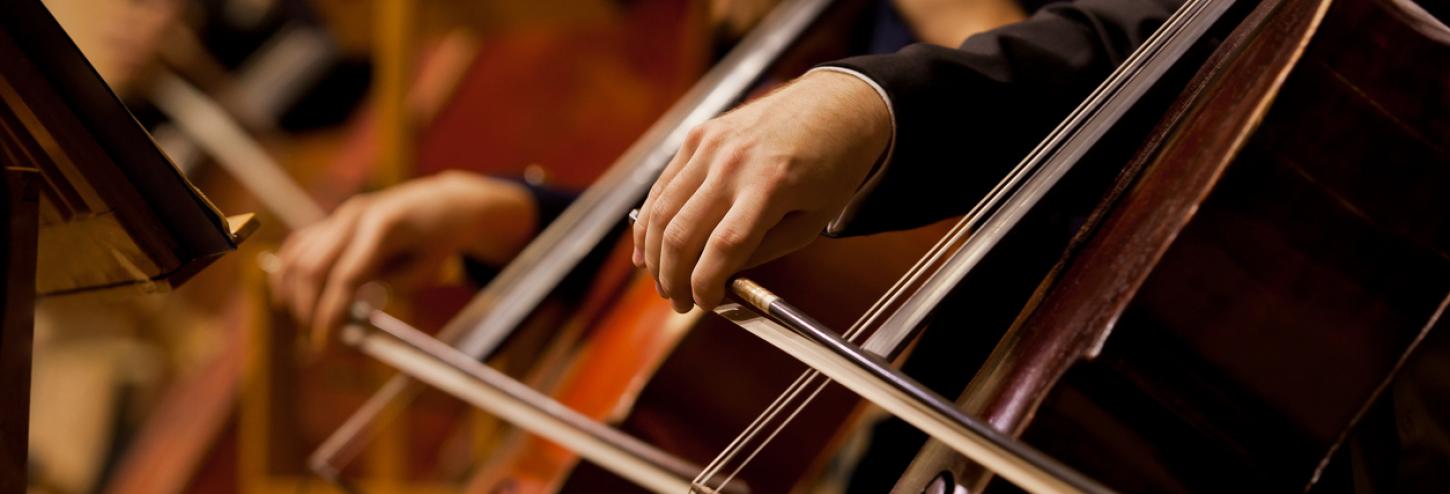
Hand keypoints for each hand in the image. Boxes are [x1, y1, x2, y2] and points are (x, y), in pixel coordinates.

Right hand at [269, 171, 536, 343]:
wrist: (442, 203)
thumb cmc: (438, 240)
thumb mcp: (426, 268)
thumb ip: (389, 285)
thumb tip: (347, 313)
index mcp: (383, 225)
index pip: (345, 277)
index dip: (331, 314)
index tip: (327, 346)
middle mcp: (353, 216)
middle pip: (313, 268)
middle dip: (308, 310)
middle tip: (317, 342)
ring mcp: (339, 216)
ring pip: (297, 257)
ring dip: (294, 296)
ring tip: (306, 325)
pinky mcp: (332, 221)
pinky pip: (297, 247)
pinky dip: (286, 274)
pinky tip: (287, 300)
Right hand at [632, 71, 890, 312]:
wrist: (837, 104)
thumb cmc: (833, 166)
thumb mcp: (812, 221)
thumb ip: (763, 250)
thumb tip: (719, 277)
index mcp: (770, 186)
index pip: (722, 248)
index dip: (705, 284)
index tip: (703, 304)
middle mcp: (733, 162)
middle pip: (681, 233)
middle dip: (673, 278)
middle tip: (677, 302)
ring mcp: (711, 144)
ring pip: (662, 210)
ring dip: (654, 254)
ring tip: (661, 282)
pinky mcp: (699, 135)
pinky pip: (664, 184)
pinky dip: (650, 219)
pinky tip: (649, 246)